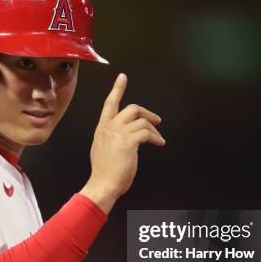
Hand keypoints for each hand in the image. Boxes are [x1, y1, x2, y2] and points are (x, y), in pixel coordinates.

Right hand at [80, 73, 164, 213]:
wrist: (103, 184)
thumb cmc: (104, 173)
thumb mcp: (102, 150)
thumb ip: (112, 139)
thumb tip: (127, 138)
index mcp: (102, 129)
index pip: (109, 104)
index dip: (117, 89)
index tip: (122, 77)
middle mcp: (109, 127)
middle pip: (132, 108)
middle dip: (147, 113)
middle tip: (156, 120)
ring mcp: (118, 133)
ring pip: (142, 120)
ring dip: (153, 129)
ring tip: (158, 139)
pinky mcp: (128, 141)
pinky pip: (147, 132)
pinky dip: (156, 137)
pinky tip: (159, 143)